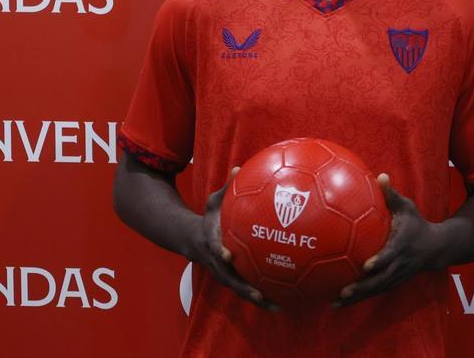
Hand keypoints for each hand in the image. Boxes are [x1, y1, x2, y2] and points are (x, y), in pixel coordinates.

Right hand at [190, 167, 276, 309]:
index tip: (228, 255)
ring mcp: (225, 274)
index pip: (215, 250)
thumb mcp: (213, 202)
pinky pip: (248, 287)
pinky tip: (284, 299)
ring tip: (278, 307)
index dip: (220, 253)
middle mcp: (219, 264)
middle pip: (230, 280)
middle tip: (262, 295)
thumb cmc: (208, 218)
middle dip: (244, 289)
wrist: (190, 240)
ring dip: (257, 299)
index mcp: (213, 245)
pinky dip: (263, 294)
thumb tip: (240, 167)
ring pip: (240, 290)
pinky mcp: (233, 278)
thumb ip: (227, 187)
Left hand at [335, 174, 442, 306]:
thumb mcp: (408, 207)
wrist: (436, 248)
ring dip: (357, 298)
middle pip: (381, 279)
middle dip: (363, 287)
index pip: (391, 255)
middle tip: (343, 291)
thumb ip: (392, 194)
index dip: (380, 261)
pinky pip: (375, 292)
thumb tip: (380, 175)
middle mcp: (400, 264)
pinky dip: (359, 299)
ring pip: (376, 289)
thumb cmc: (417, 224)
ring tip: (335, 303)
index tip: (366, 266)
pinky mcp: (393, 282)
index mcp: (402, 245)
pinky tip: (339, 303)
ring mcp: (397, 276)